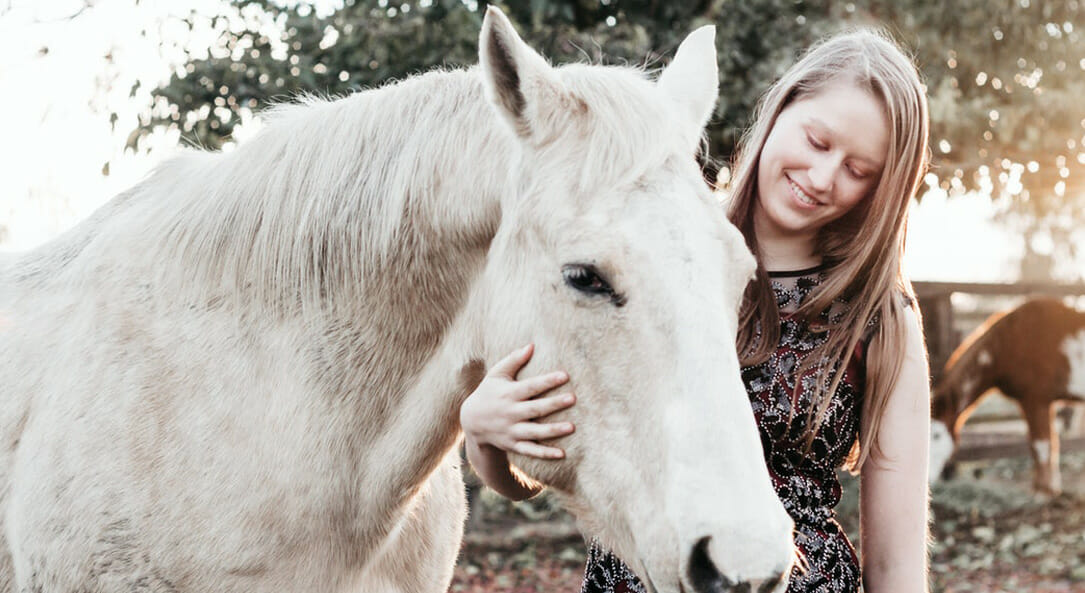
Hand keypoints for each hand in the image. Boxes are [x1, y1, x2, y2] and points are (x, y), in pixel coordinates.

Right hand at [460, 343, 575, 459]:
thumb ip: (513, 360)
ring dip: (553, 430)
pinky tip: (562, 454)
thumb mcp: (496, 374)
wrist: (472, 422)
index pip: (531, 386)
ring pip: (535, 432)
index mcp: (509, 393)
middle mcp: (511, 413)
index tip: (565, 375)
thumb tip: (531, 345)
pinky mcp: (513, 445)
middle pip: (535, 409)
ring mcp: (512, 431)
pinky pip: (530, 450)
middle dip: (554, 404)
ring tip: (572, 427)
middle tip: (572, 398)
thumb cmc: (489, 392)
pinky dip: (545, 454)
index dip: (547, 381)